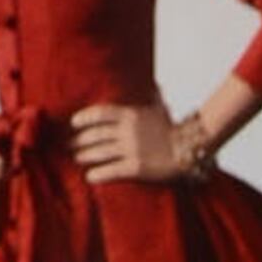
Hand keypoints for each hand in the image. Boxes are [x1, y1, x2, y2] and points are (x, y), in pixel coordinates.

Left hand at [72, 95, 195, 184]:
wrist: (190, 148)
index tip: (74, 123)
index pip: (100, 113)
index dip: (84, 118)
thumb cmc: (174, 129)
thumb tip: (155, 84)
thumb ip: (153, 96)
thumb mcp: (161, 109)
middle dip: (81, 141)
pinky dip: (98, 174)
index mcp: (131, 115)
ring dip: (86, 156)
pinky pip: (112, 170)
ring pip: (101, 152)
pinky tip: (89, 177)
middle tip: (71, 146)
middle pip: (96, 134)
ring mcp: (132, 149)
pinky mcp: (137, 167)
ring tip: (77, 159)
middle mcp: (128, 131)